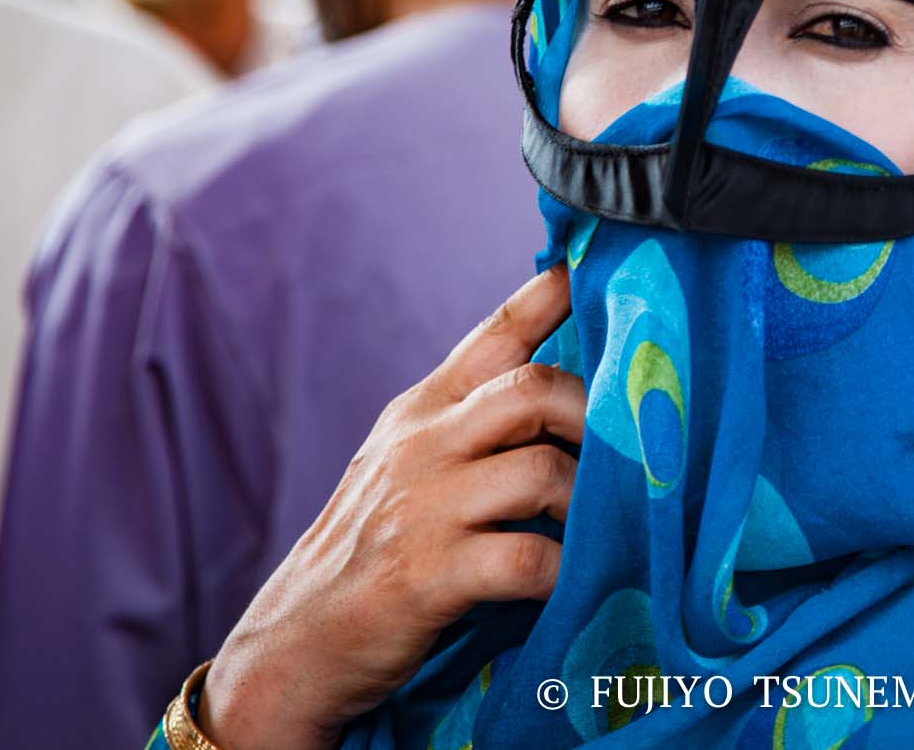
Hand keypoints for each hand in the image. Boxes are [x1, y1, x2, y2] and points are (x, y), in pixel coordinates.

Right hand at [197, 266, 582, 749]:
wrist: (294, 643)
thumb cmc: (369, 549)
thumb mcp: (404, 463)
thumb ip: (467, 422)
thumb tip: (556, 392)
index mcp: (420, 410)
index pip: (493, 336)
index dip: (546, 297)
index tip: (586, 269)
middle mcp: (422, 445)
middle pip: (533, 392)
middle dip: (591, 418)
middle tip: (619, 457)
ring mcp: (424, 508)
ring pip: (543, 472)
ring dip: (586, 503)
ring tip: (596, 528)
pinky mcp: (428, 574)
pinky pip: (528, 559)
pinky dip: (563, 571)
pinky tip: (567, 582)